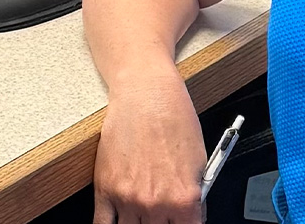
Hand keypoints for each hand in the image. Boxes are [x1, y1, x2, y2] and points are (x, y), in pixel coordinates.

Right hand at [93, 74, 206, 223]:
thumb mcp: (199, 162)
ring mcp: (127, 199)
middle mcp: (155, 204)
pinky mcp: (105, 190)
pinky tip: (118, 221)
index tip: (181, 223)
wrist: (146, 94)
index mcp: (184, 199)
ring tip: (142, 213)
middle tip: (161, 215)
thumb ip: (195, 196)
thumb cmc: (174, 118)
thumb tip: (193, 214)